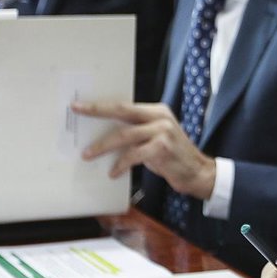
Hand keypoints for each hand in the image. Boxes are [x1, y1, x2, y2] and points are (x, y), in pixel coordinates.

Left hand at [72, 101, 216, 198]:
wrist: (198, 172)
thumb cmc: (172, 157)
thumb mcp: (155, 139)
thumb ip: (136, 133)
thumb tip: (105, 135)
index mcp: (156, 111)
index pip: (124, 105)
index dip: (101, 105)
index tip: (80, 105)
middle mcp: (160, 117)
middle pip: (122, 111)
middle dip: (97, 111)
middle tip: (78, 111)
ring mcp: (162, 131)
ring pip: (124, 135)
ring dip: (103, 146)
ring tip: (88, 154)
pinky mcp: (162, 148)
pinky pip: (133, 155)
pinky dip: (120, 164)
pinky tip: (114, 172)